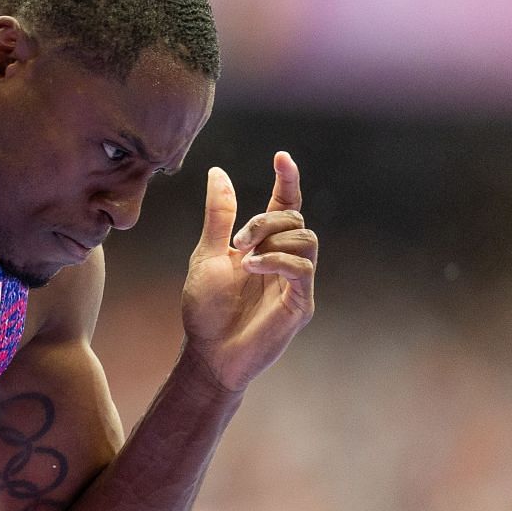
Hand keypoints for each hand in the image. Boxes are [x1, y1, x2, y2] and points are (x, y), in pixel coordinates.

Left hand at [180, 152, 317, 392]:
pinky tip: (252, 267)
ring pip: (305, 240)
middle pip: (295, 219)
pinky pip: (302, 269)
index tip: (281, 157)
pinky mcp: (300, 305)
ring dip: (272, 240)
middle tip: (238, 240)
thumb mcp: (208, 254)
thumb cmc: (206, 308)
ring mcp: (296, 283)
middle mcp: (285, 261)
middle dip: (267, 220)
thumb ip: (218, 216)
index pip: (285, 205)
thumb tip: (217, 172)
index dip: (288, 180)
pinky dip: (277, 261)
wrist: (208, 353)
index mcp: (265, 246)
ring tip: (244, 258)